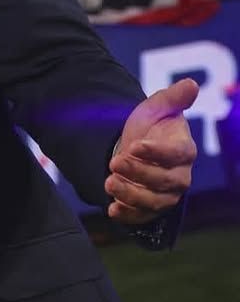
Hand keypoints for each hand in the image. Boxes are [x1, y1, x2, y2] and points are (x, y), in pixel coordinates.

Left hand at [107, 80, 197, 224]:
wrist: (133, 147)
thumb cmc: (149, 127)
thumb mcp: (155, 108)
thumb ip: (172, 98)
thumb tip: (191, 84)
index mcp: (184, 150)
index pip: (177, 154)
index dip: (157, 152)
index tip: (135, 145)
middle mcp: (179, 176)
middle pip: (165, 181)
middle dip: (138, 173)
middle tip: (114, 163)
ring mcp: (166, 195)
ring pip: (154, 202)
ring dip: (131, 195)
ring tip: (109, 182)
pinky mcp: (150, 208)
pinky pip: (143, 217)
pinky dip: (128, 216)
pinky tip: (112, 210)